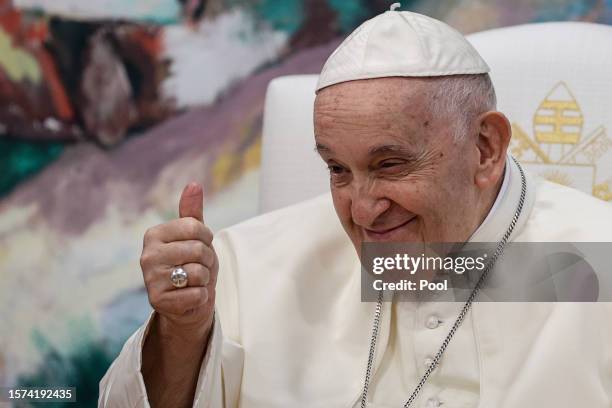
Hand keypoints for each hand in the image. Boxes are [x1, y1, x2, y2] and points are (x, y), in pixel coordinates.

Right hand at [140, 182, 217, 339]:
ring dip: (204, 279)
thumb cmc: (193, 264)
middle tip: (198, 267)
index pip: (195, 227)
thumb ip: (192, 212)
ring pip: (198, 272)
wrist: (189, 303)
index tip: (201, 245)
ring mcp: (150, 279)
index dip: (207, 238)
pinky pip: (196, 294)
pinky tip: (190, 297)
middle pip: (198, 250)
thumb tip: (194, 184)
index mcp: (154, 234)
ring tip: (193, 282)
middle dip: (207, 260)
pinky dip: (200, 297)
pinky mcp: (158, 301)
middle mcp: (147, 255)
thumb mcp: (195, 237)